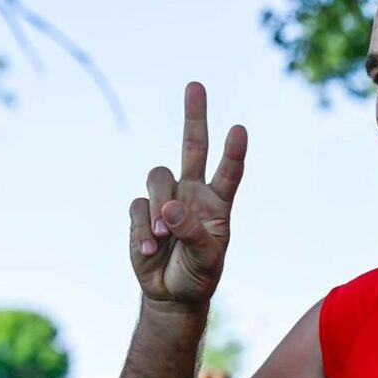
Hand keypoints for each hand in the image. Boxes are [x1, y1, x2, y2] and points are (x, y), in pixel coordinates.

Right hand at [128, 82, 246, 306]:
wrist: (171, 293)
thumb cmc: (198, 273)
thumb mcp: (207, 258)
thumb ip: (194, 232)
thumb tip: (171, 206)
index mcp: (218, 203)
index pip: (229, 172)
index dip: (233, 152)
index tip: (239, 130)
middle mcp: (193, 193)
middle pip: (193, 146)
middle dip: (194, 116)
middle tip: (196, 85)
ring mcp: (166, 199)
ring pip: (158, 176)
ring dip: (160, 205)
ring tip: (164, 236)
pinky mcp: (142, 212)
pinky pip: (138, 207)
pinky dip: (143, 230)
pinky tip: (150, 250)